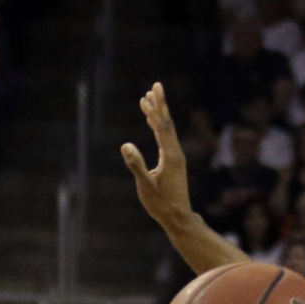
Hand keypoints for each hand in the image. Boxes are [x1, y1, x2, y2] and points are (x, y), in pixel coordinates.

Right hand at [120, 82, 193, 229]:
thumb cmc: (161, 204)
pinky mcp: (174, 163)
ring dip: (158, 114)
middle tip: (156, 85)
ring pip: (166, 130)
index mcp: (170, 156)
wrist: (178, 218)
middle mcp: (175, 153)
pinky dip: (158, 127)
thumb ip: (136, 165)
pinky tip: (152, 122)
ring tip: (150, 98)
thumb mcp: (145, 186)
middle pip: (167, 124)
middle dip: (160, 105)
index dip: (155, 110)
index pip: (162, 127)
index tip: (150, 93)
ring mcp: (176, 158)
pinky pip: (165, 139)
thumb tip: (126, 145)